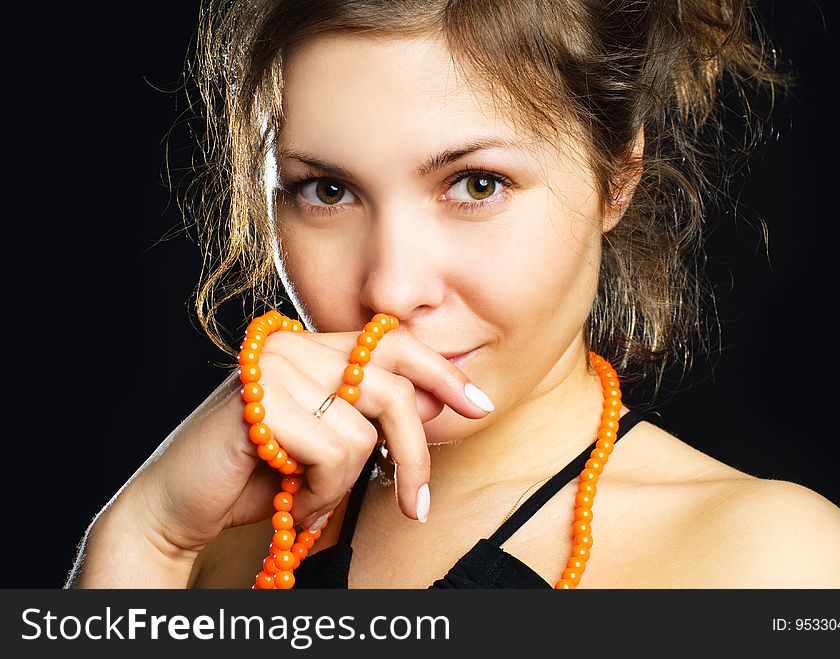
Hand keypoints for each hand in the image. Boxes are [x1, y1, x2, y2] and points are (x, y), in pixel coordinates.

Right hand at [114, 325, 493, 557]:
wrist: (178, 505)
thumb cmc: (255, 476)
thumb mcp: (328, 446)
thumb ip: (373, 420)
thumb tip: (436, 404)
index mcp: (312, 349)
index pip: (393, 342)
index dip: (441, 372)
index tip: (478, 405)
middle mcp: (294, 345)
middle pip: (392, 387)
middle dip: (413, 454)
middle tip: (415, 506)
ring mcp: (275, 366)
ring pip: (365, 430)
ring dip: (343, 485)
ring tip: (310, 500)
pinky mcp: (260, 398)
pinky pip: (333, 452)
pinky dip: (321, 493)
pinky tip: (292, 501)